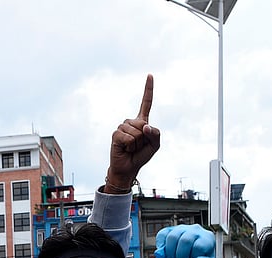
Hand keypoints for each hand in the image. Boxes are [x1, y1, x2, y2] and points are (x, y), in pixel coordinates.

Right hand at [104, 74, 160, 192]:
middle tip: (138, 146)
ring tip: (131, 148)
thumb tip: (145, 126)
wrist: (128, 168)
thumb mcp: (155, 146)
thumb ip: (155, 134)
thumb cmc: (141, 156)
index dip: (148, 89)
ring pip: (136, 132)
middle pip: (143, 123)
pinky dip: (130, 146)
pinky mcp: (116, 134)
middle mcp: (131, 122)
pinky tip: (125, 149)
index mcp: (142, 121)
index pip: (146, 103)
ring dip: (137, 144)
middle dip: (144, 139)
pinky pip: (128, 138)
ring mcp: (122, 127)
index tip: (150, 75)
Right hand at [154, 224, 214, 257]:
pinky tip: (166, 254)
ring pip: (172, 237)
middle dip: (180, 257)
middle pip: (185, 240)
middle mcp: (196, 230)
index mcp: (208, 239)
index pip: (198, 247)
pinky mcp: (170, 229)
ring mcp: (182, 228)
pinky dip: (161, 247)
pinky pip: (162, 235)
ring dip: (170, 254)